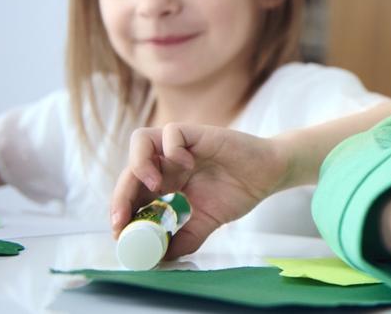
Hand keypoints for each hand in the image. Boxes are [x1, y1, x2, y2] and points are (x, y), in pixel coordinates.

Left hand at [110, 123, 288, 257]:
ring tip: (154, 186)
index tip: (120, 232)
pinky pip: (171, 132)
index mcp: (166, 182)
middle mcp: (168, 161)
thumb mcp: (206, 224)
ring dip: (139, 165)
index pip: (132, 192)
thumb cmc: (238, 192)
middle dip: (121, 196)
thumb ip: (184, 239)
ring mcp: (181, 146)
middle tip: (124, 220)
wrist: (270, 174)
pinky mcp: (197, 134)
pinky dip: (173, 150)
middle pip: (129, 171)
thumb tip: (160, 258)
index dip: (121, 209)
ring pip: (140, 140)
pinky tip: (188, 166)